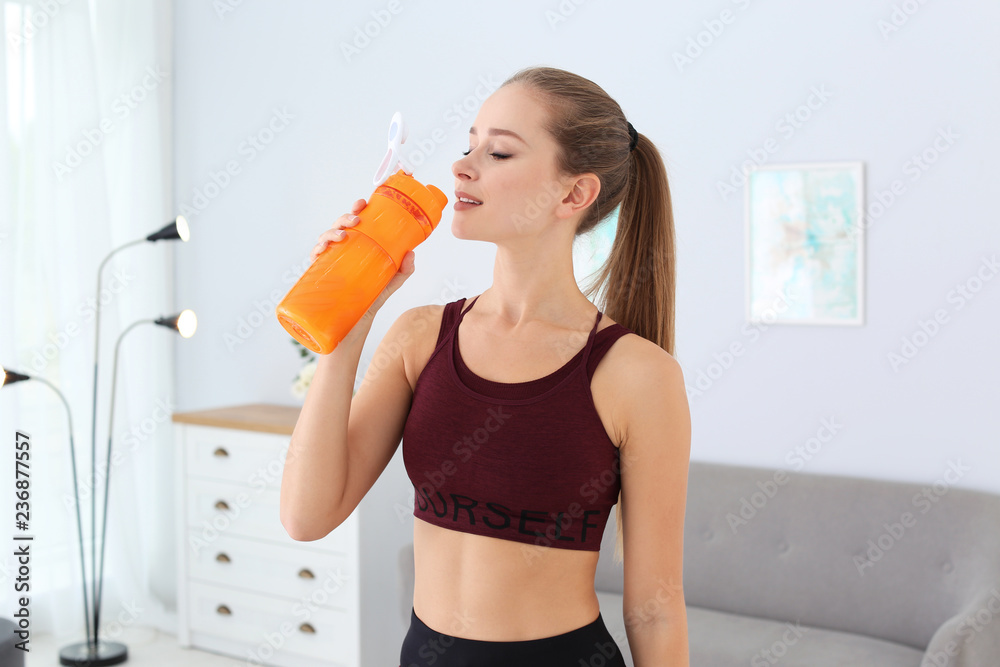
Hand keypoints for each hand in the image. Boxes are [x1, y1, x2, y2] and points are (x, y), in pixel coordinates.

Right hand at [311, 197, 416, 322]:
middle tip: (356, 220)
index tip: (362, 202)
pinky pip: (314, 259)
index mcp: (357, 246)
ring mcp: (330, 261)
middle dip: (345, 218)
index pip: (355, 222)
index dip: (356, 209)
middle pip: (339, 226)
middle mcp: (342, 251)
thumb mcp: (390, 283)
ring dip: (331, 232)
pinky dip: (316, 251)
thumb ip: (403, 270)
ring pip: (325, 238)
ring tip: (343, 236)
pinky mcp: (320, 275)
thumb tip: (412, 253)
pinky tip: (322, 250)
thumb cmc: (371, 299)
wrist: (356, 324)